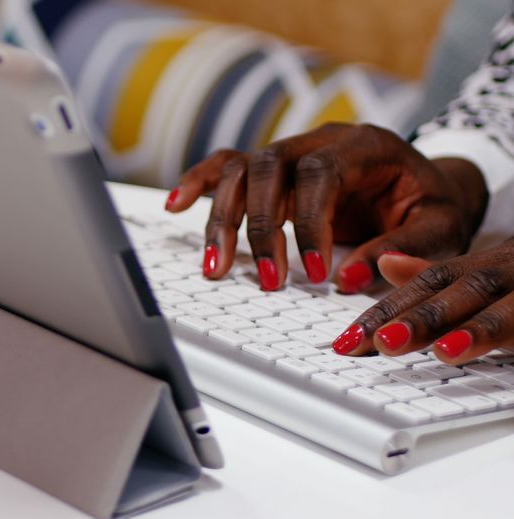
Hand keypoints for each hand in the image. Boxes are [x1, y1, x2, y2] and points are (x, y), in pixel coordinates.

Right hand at [165, 123, 489, 292]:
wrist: (424, 188)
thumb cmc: (430, 208)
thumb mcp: (438, 230)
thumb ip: (399, 250)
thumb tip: (346, 277)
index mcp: (364, 144)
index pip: (320, 173)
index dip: (309, 224)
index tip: (313, 275)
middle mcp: (318, 140)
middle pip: (267, 168)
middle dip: (259, 228)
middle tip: (264, 281)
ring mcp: (289, 152)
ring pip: (239, 170)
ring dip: (221, 218)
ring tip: (215, 267)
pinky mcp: (269, 170)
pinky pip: (224, 166)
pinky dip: (198, 184)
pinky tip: (176, 207)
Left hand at [333, 243, 513, 362]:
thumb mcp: (482, 274)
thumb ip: (437, 276)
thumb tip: (385, 263)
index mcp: (481, 264)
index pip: (427, 284)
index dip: (387, 310)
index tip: (348, 340)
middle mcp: (507, 271)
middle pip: (464, 291)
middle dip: (423, 318)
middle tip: (384, 341)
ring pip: (507, 308)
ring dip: (478, 330)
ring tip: (446, 351)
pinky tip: (503, 351)